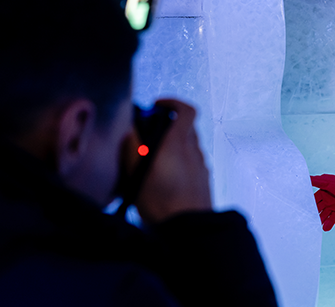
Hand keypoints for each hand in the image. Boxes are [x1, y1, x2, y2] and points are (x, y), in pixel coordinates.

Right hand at [132, 99, 210, 224]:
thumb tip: (131, 129)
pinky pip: (191, 165)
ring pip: (188, 148)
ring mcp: (201, 167)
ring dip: (172, 148)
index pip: (186, 110)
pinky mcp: (203, 182)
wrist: (189, 230)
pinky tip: (165, 182)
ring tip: (153, 164)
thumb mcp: (137, 173)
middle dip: (168, 128)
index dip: (172, 103)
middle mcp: (194, 151)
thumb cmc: (162, 202)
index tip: (156, 106)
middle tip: (149, 138)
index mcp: (179, 143)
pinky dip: (179, 165)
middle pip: (186, 128)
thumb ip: (132, 147)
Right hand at [311, 174, 334, 230]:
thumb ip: (316, 182)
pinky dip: (329, 223)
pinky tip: (325, 228)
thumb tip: (306, 178)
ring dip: (320, 220)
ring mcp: (333, 206)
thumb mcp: (326, 182)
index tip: (302, 210)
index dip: (308, 205)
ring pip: (324, 215)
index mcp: (322, 194)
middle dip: (313, 214)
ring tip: (315, 226)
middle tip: (307, 221)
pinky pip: (333, 218)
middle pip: (318, 209)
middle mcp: (326, 201)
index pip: (313, 201)